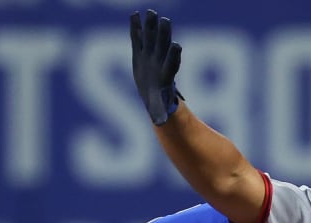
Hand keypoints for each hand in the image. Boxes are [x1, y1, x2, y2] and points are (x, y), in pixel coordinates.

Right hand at [129, 9, 182, 125]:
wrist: (153, 92)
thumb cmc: (158, 102)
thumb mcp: (158, 109)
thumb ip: (159, 113)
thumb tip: (161, 122)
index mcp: (166, 75)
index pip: (172, 63)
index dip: (174, 55)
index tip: (177, 45)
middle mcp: (160, 61)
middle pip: (163, 45)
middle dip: (164, 34)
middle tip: (165, 21)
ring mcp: (150, 54)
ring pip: (151, 38)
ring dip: (151, 26)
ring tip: (151, 13)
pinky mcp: (140, 51)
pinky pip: (137, 38)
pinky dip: (136, 28)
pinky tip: (134, 16)